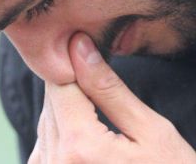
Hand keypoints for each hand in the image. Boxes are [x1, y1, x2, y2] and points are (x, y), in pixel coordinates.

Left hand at [28, 32, 195, 163]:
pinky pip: (44, 150)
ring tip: (102, 120)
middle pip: (51, 103)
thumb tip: (79, 46)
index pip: (60, 83)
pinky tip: (89, 142)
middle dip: (74, 89)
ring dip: (68, 114)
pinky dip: (63, 138)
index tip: (88, 50)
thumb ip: (108, 88)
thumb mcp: (151, 130)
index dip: (74, 61)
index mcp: (80, 146)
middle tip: (104, 87)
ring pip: (46, 124)